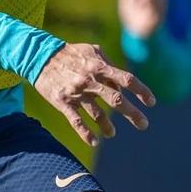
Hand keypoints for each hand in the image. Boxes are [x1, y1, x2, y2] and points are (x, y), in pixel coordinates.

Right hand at [32, 42, 154, 146]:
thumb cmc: (70, 53)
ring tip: (112, 133)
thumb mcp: (92, 50)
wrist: (39, 56)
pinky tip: (94, 141)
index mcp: (99, 66)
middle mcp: (90, 80)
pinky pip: (76, 121)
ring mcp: (76, 93)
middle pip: (116, 100)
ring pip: (97, 113)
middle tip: (144, 125)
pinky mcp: (62, 102)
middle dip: (133, 114)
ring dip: (107, 126)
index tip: (151, 102)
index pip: (127, 79)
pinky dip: (85, 133)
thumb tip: (122, 85)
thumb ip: (109, 64)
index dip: (141, 91)